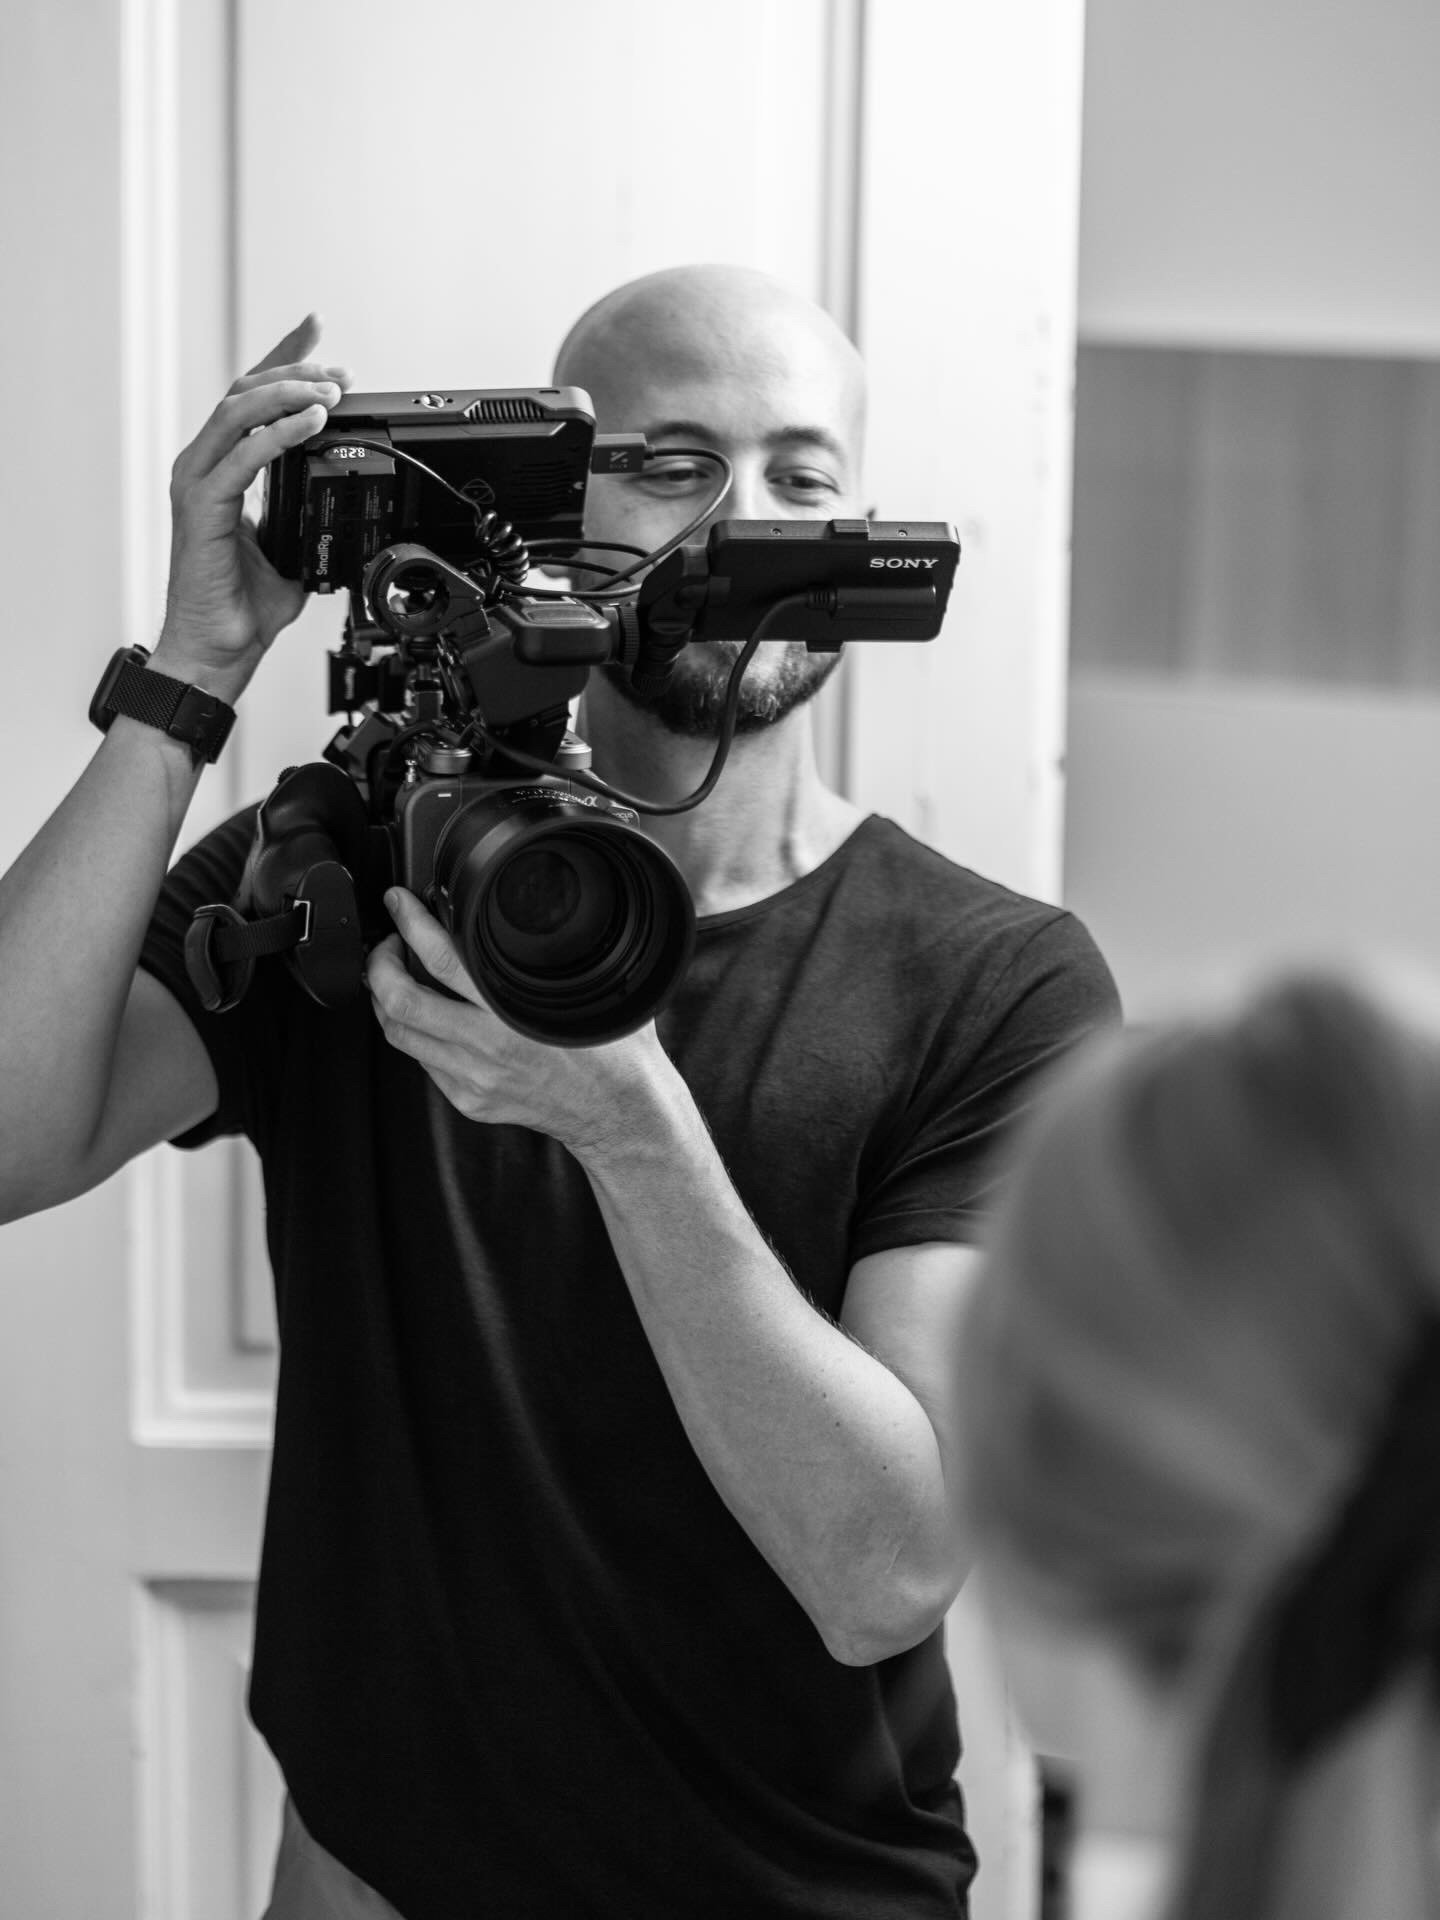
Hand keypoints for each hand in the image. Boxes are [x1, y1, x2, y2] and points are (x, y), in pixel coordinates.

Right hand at [154, 314, 351, 695]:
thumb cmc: (241, 609)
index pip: (250, 398)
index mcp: (222, 469)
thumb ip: (310, 513)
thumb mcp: (292, 547)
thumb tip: (348, 503)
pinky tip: (312, 424)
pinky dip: (280, 434)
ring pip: (239, 411)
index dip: (282, 358)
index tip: (317, 330)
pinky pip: (243, 456)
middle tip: (340, 371)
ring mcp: (198, 483)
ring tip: (331, 392)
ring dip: (289, 394)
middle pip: (243, 390)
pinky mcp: (202, 508)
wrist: (216, 652)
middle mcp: (204, 467)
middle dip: (295, 370)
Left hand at [366, 887, 669, 1160]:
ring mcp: (473, 1078)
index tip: (399, 903)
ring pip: (400, 1035)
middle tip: (387, 944)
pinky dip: (415, 1034)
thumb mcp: (588, 988)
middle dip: (379, 965)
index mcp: (513, 1014)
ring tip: (394, 980)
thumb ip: (554, 955)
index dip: (411, 925)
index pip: (443, 960)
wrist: (616, 1110)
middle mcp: (487, 1047)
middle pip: (402, 1003)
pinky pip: (422, 1062)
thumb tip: (529, 914)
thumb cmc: (610, 1049)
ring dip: (386, 1001)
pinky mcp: (469, 1099)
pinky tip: (427, 1020)